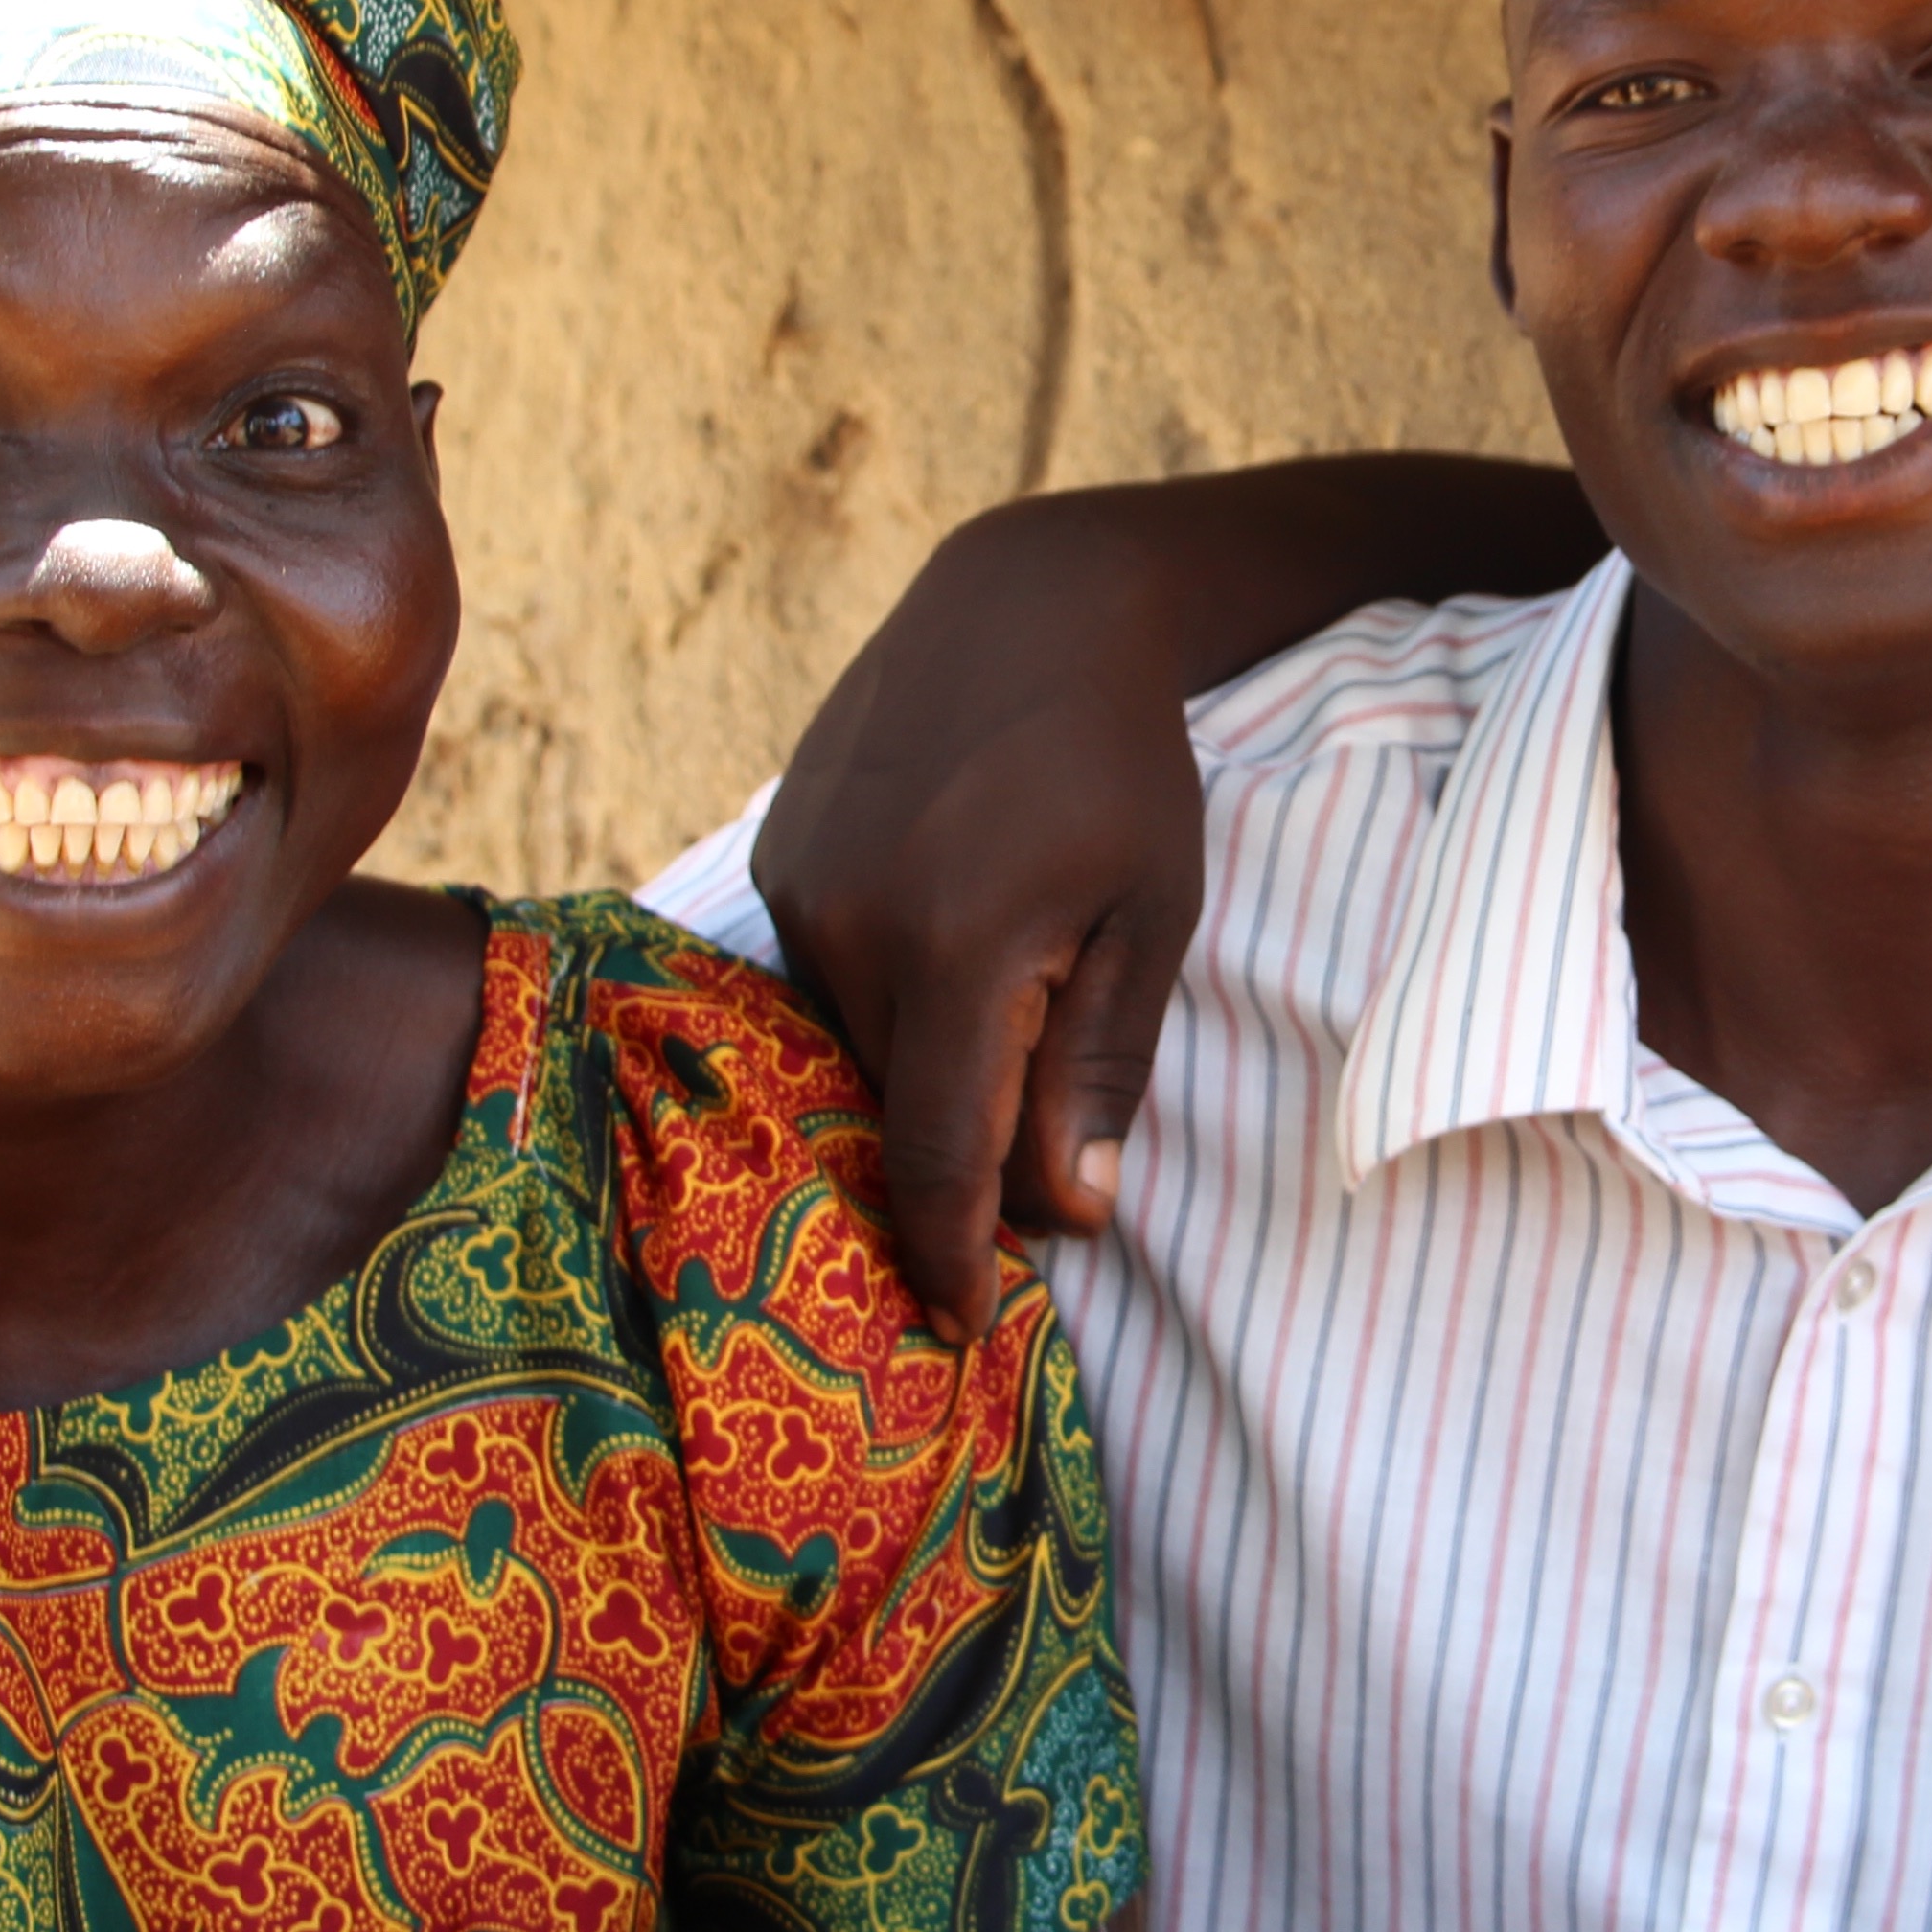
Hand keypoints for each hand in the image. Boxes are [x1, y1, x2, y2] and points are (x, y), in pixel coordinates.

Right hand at [752, 497, 1209, 1332]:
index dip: (948, 1254)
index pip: (936, 1152)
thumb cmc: (1125, 764)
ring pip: (858, 1047)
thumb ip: (1106, 1064)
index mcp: (961, 947)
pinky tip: (952, 949)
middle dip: (963, 1158)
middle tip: (1033, 1181)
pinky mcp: (776, 859)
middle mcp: (853, 925)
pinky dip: (888, 1000)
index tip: (964, 1325)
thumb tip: (1070, 1213)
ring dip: (926, 1069)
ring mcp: (799, 887)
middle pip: (900, 1107)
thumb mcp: (1156, 914)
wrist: (1030, 605)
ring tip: (1004, 1031)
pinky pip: (826, 980)